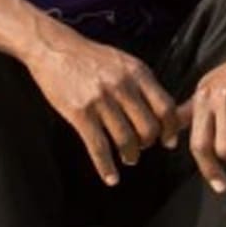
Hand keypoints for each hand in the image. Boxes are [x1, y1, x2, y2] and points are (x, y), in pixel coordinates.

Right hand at [25, 26, 180, 185]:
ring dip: (130, 156)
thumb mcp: (125, 63)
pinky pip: (98, 147)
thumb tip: (166, 114)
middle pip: (148, 128)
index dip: (170, 129)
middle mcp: (123, 86)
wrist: (55, 48)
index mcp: (138, 72)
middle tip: (143, 148)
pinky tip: (111, 178)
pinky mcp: (80, 113)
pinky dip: (106, 167)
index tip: (169, 141)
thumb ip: (144, 85)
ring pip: (126, 140)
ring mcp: (101, 100)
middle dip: (148, 144)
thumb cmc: (92, 58)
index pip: (165, 107)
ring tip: (129, 158)